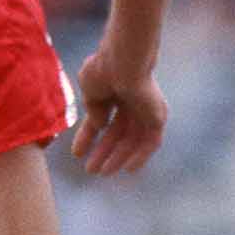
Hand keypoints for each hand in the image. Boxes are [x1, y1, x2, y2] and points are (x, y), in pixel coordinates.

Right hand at [70, 50, 167, 175]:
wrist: (124, 61)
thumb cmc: (104, 69)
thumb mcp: (89, 89)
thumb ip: (94, 108)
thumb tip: (99, 125)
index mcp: (114, 91)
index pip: (101, 118)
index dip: (88, 137)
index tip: (77, 154)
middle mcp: (131, 101)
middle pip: (118, 132)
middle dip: (104, 151)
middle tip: (91, 170)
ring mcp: (146, 109)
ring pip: (133, 139)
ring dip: (119, 157)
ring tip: (104, 173)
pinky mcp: (157, 116)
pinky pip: (151, 142)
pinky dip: (141, 156)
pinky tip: (128, 169)